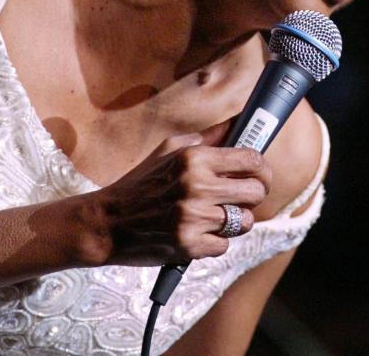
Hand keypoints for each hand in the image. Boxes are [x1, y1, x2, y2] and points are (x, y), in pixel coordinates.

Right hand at [88, 122, 272, 265]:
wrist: (107, 222)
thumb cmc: (140, 182)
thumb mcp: (168, 150)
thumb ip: (207, 137)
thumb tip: (238, 123)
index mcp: (193, 158)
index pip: (251, 159)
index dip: (261, 168)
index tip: (259, 173)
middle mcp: (196, 186)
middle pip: (256, 191)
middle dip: (254, 195)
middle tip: (241, 196)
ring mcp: (194, 218)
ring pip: (245, 221)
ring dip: (235, 221)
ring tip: (217, 216)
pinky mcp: (190, 245)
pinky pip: (225, 245)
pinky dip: (215, 241)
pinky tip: (199, 232)